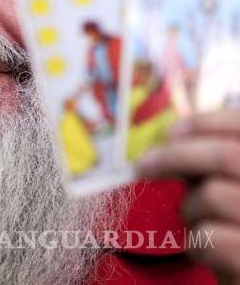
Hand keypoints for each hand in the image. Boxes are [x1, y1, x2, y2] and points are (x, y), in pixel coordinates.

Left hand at [138, 110, 239, 284]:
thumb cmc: (233, 227)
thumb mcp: (227, 185)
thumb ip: (209, 162)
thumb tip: (170, 139)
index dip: (204, 123)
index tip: (170, 133)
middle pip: (227, 156)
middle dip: (174, 156)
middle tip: (142, 166)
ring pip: (214, 196)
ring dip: (189, 209)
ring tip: (195, 223)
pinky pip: (212, 238)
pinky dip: (196, 243)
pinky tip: (203, 250)